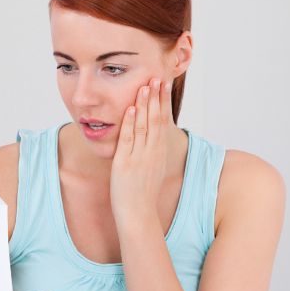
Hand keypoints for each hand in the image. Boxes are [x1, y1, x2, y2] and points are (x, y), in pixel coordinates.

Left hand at [110, 78, 171, 225]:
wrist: (138, 214)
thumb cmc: (142, 193)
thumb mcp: (151, 168)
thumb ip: (151, 151)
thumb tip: (150, 137)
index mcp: (159, 152)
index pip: (163, 121)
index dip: (163, 101)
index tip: (164, 85)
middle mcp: (152, 152)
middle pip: (156, 119)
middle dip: (156, 97)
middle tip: (157, 77)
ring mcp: (140, 156)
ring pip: (144, 125)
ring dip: (144, 104)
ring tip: (144, 86)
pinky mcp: (125, 162)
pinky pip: (129, 139)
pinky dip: (130, 123)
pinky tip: (130, 109)